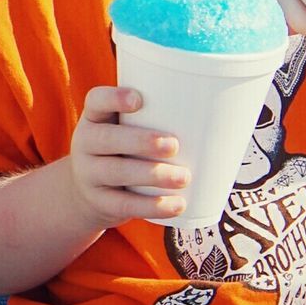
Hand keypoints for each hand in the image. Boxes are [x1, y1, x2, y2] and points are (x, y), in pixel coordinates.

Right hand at [69, 86, 190, 226]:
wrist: (87, 194)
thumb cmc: (121, 151)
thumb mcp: (122, 130)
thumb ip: (153, 118)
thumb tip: (220, 111)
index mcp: (94, 118)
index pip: (96, 100)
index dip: (114, 98)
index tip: (139, 99)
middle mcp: (85, 143)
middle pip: (107, 139)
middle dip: (141, 141)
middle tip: (174, 145)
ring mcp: (89, 175)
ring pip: (117, 173)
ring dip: (153, 175)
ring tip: (184, 176)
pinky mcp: (100, 202)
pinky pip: (126, 204)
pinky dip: (154, 206)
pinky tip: (178, 205)